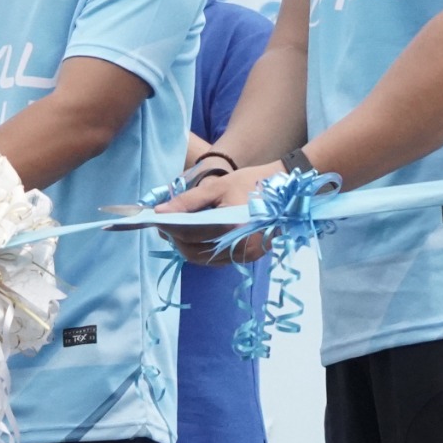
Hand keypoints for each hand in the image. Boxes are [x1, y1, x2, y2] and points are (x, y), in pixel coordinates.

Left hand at [156, 161, 277, 264]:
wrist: (287, 190)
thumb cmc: (252, 182)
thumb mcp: (217, 186)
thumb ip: (187, 201)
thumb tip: (160, 212)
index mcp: (232, 228)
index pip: (190, 234)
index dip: (169, 227)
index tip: (155, 219)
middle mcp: (239, 248)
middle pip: (195, 252)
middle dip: (175, 240)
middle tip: (163, 225)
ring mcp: (245, 256)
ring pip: (204, 259)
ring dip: (187, 246)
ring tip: (176, 229)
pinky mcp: (248, 257)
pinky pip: (217, 258)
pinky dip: (202, 249)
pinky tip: (195, 234)